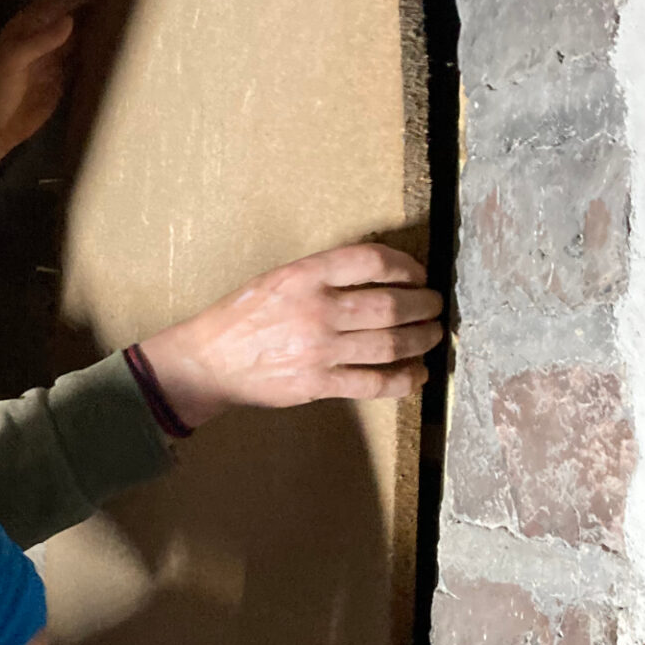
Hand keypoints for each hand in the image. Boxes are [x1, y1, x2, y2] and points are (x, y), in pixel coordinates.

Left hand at [0, 0, 99, 170]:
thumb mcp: (15, 59)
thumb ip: (41, 40)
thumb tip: (71, 20)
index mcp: (26, 28)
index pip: (55, 3)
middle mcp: (41, 40)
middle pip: (68, 17)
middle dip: (89, 6)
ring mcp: (52, 61)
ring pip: (77, 38)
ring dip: (94, 29)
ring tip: (122, 19)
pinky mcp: (60, 82)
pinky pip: (80, 63)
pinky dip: (94, 55)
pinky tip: (112, 51)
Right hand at [137, 244, 442, 428]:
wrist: (208, 361)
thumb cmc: (242, 316)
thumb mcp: (277, 278)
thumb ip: (322, 275)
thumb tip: (376, 276)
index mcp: (304, 276)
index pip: (371, 261)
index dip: (406, 266)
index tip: (418, 274)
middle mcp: (316, 310)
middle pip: (392, 305)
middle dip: (425, 305)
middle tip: (436, 306)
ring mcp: (319, 349)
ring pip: (390, 344)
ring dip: (422, 340)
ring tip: (433, 335)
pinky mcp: (318, 383)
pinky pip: (374, 382)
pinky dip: (403, 379)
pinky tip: (416, 374)